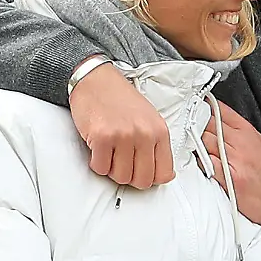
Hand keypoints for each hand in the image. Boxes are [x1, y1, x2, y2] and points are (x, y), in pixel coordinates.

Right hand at [69, 62, 173, 188]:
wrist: (95, 80)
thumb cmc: (119, 98)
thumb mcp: (148, 118)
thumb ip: (156, 145)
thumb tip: (163, 174)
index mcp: (159, 130)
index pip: (164, 173)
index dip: (151, 178)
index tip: (143, 173)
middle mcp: (144, 133)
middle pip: (142, 180)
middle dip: (130, 176)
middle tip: (123, 163)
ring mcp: (123, 136)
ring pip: (121, 177)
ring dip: (112, 169)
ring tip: (111, 151)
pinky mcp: (102, 137)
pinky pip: (101, 168)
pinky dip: (97, 163)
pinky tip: (99, 148)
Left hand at [202, 100, 260, 226]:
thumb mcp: (259, 142)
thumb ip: (240, 130)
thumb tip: (221, 120)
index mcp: (247, 131)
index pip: (221, 111)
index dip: (205, 108)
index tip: (196, 107)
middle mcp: (240, 142)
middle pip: (208, 125)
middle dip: (197, 126)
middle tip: (190, 129)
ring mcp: (233, 159)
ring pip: (204, 142)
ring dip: (196, 144)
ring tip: (195, 147)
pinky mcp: (227, 176)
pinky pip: (206, 163)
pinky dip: (200, 162)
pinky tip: (201, 163)